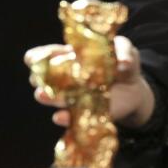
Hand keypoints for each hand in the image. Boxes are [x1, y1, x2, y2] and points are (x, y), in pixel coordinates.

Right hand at [23, 36, 154, 127]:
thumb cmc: (124, 63)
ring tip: (44, 95)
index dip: (38, 56)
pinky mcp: (84, 113)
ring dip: (49, 97)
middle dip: (39, 78)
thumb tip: (123, 63)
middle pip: (45, 78)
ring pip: (55, 98)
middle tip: (36, 78)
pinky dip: (65, 118)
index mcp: (72, 57)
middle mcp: (67, 78)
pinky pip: (70, 118)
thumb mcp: (125, 50)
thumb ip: (124, 51)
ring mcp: (74, 97)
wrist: (134, 88)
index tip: (33, 58)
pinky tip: (60, 116)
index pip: (47, 55)